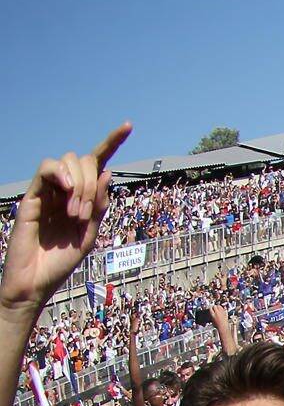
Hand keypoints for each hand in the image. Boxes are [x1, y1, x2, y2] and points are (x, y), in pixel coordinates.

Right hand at [2, 123, 130, 310]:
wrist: (36, 280)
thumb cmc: (61, 262)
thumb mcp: (89, 234)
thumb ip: (99, 205)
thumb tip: (107, 172)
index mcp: (83, 198)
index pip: (97, 163)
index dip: (112, 142)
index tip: (128, 125)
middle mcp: (66, 189)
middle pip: (84, 161)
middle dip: (92, 184)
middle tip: (84, 215)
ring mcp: (48, 190)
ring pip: (67, 161)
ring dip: (80, 186)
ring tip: (74, 214)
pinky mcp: (32, 194)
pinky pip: (47, 168)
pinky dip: (61, 175)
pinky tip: (67, 191)